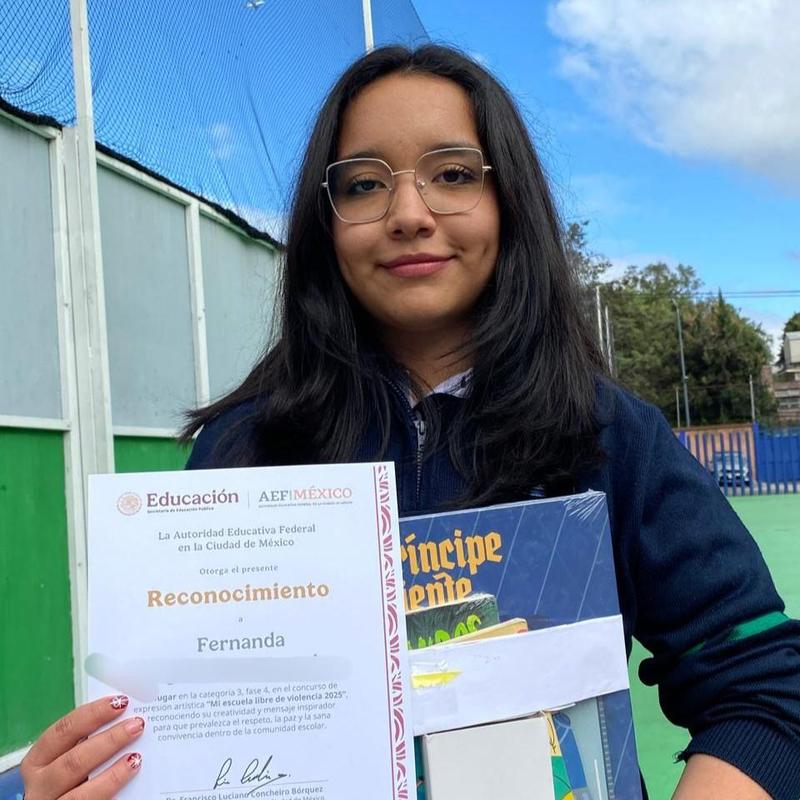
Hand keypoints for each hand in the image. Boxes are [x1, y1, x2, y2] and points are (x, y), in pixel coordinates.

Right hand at [21, 695, 143, 799]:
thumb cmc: (67, 779)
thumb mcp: (66, 758)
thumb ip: (84, 743)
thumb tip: (121, 720)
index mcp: (36, 762)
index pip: (61, 731)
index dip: (92, 715)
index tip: (119, 703)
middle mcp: (39, 787)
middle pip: (73, 762)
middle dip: (109, 741)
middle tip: (136, 725)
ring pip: (80, 795)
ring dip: (113, 774)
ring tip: (136, 758)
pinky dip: (111, 793)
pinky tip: (129, 782)